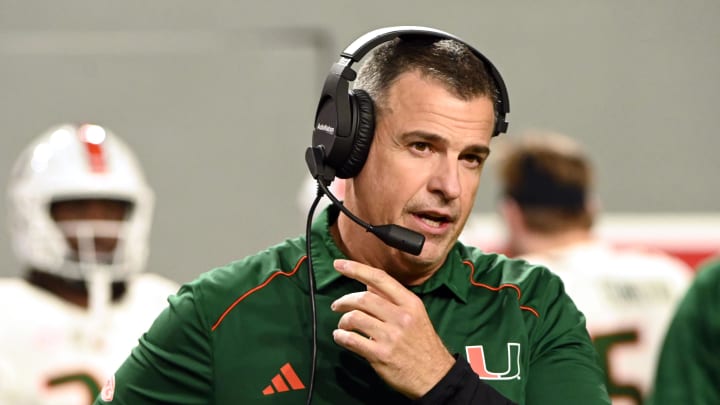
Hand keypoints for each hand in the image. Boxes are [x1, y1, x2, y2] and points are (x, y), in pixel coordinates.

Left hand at [331, 259, 454, 398]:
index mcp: (410, 303)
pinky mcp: (380, 355)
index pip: (380, 279)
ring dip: (342, 321)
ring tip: (342, 326)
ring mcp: (390, 336)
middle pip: (363, 298)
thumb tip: (368, 284)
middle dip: (344, 300)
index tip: (339, 264)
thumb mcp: (415, 315)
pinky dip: (341, 336)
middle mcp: (401, 317)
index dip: (356, 269)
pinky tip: (341, 337)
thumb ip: (392, 299)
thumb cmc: (423, 344)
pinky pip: (352, 340)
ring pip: (355, 318)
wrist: (435, 376)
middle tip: (336, 306)